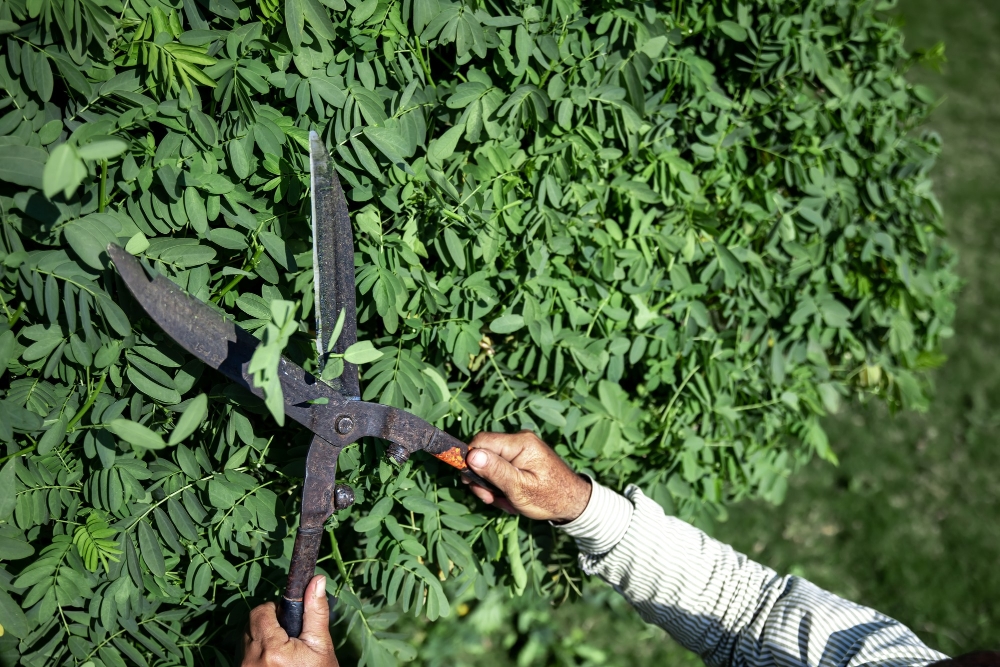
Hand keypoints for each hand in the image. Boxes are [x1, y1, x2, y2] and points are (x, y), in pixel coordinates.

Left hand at [242, 576, 337, 666]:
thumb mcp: (320, 645)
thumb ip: (315, 611)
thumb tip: (317, 580)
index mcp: (271, 649)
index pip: (260, 612)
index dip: (274, 610)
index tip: (288, 620)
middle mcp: (250, 661)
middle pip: (250, 625)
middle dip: (268, 624)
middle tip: (288, 637)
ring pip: (245, 641)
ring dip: (260, 640)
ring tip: (282, 652)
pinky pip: (244, 656)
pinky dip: (257, 655)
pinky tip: (274, 664)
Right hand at [464, 430, 591, 522]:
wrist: (574, 504)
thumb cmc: (550, 498)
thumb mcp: (519, 488)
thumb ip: (496, 471)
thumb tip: (471, 455)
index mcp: (520, 443)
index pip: (481, 441)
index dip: (469, 460)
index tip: (470, 482)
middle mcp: (520, 440)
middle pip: (484, 454)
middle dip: (483, 479)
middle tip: (490, 499)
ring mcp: (522, 449)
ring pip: (491, 465)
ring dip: (493, 486)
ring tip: (506, 502)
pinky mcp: (523, 459)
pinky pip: (502, 469)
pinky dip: (502, 485)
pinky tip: (511, 498)